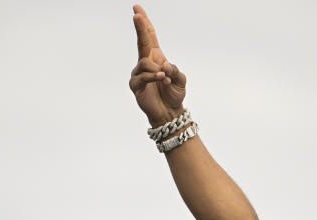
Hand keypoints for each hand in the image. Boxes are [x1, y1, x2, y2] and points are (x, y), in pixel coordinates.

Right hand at [129, 5, 186, 126]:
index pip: (149, 36)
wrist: (169, 112)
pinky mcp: (136, 85)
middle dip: (140, 28)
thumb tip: (164, 65)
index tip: (137, 9)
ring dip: (157, 70)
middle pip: (141, 41)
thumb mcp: (181, 80)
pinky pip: (143, 76)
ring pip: (144, 62)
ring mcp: (139, 73)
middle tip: (136, 15)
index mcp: (156, 57)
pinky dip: (154, 77)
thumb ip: (175, 70)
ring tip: (165, 79)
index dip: (144, 23)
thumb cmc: (174, 95)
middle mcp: (145, 62)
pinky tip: (162, 79)